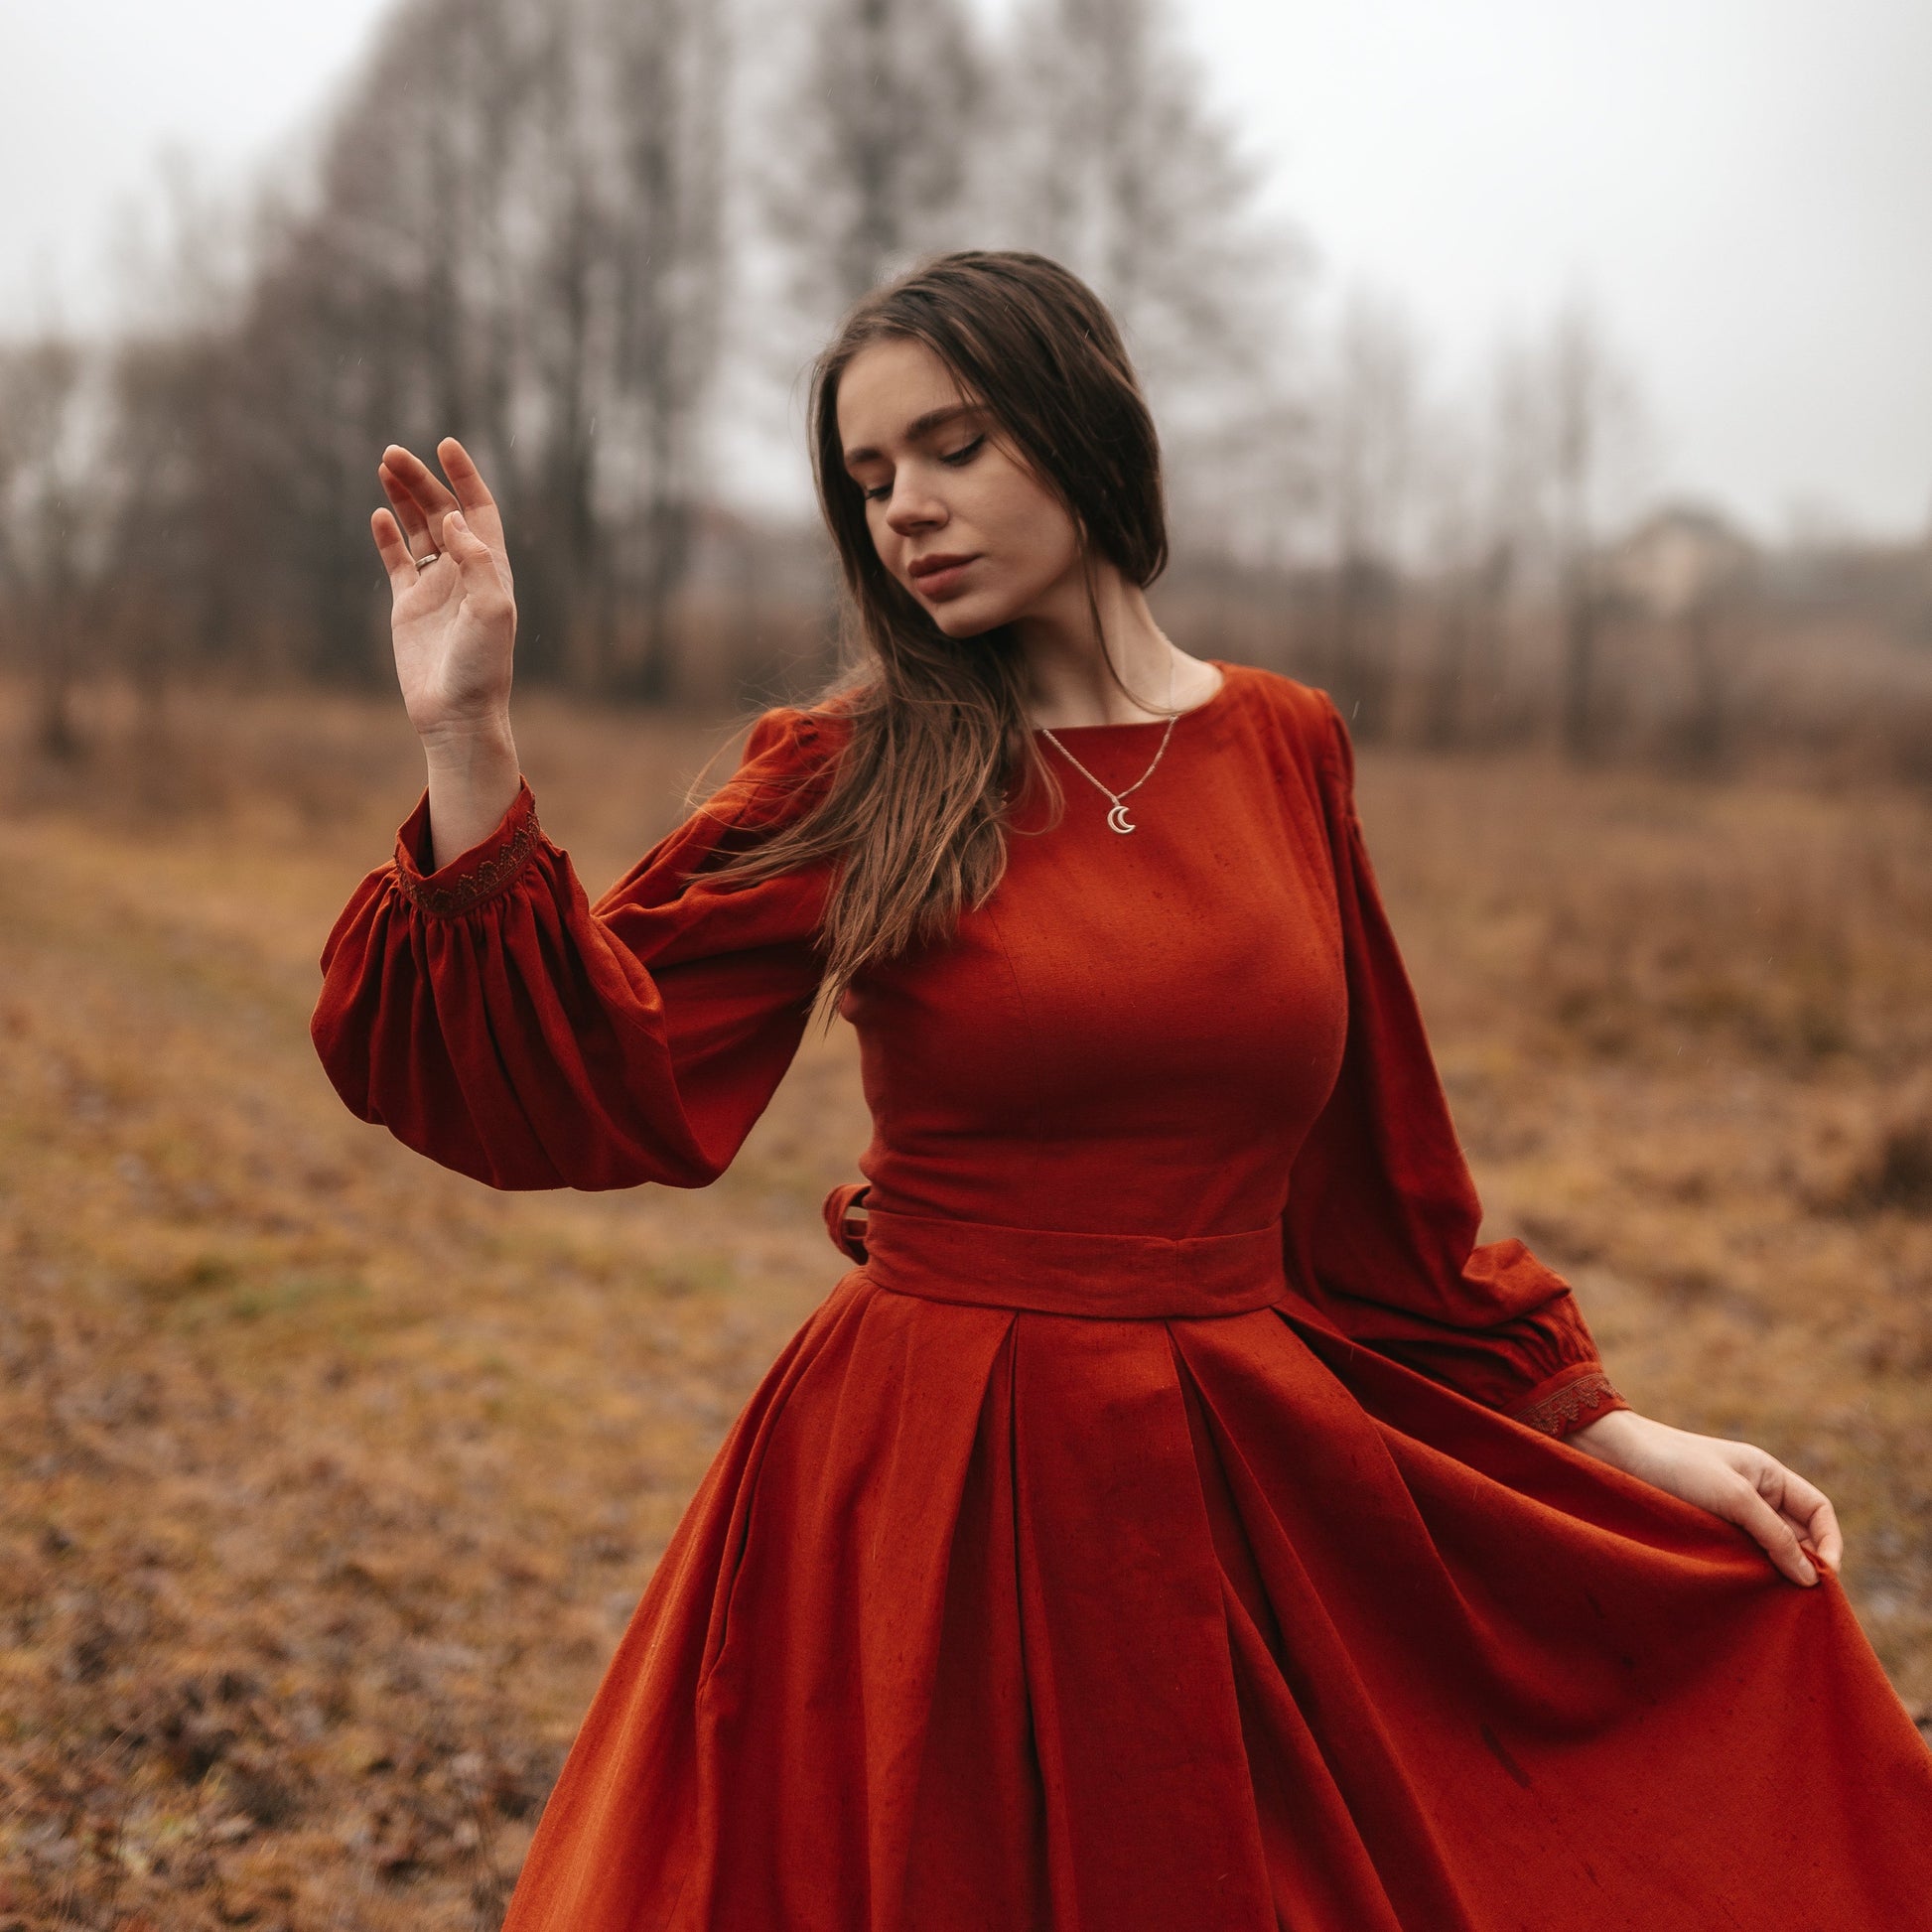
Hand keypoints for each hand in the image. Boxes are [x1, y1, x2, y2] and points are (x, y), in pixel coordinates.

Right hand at [372, 438, 516, 742]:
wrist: (457, 713)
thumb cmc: (482, 667)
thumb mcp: (491, 610)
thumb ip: (476, 560)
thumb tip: (453, 517)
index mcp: (490, 569)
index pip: (479, 510)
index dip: (465, 476)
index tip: (446, 445)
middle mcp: (464, 573)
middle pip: (442, 511)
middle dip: (421, 480)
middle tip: (392, 453)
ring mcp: (436, 588)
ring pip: (418, 530)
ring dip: (403, 498)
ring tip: (384, 466)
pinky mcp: (409, 606)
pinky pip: (398, 561)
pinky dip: (388, 536)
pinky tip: (378, 513)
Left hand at [1568, 1409, 1841, 1586]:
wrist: (1615, 1456)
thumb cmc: (1675, 1465)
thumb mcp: (1733, 1496)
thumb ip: (1775, 1535)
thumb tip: (1811, 1578)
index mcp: (1768, 1475)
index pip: (1818, 1512)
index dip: (1829, 1544)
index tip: (1822, 1579)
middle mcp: (1754, 1495)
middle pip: (1797, 1537)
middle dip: (1803, 1567)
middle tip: (1800, 1604)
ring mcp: (1729, 1515)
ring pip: (1767, 1553)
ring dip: (1773, 1577)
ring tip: (1772, 1605)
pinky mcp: (1705, 1533)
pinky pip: (1739, 1559)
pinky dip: (1746, 1577)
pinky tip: (1744, 1597)